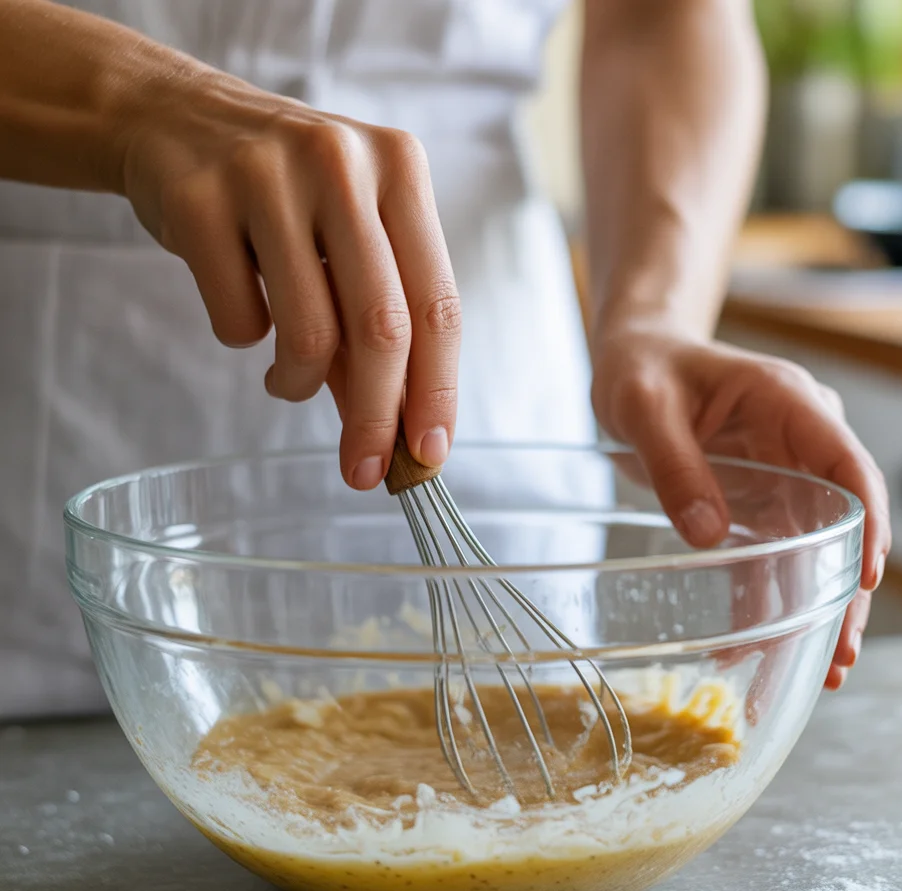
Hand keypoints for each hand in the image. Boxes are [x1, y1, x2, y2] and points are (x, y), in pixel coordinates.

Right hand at [118, 66, 459, 487]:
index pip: (438, 305)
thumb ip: (378, 327)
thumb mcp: (348, 239)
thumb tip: (398, 435)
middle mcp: (342, 164)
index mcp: (401, 171)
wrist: (174, 120)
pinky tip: (241, 308)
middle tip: (363, 471)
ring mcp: (267, 175)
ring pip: (307, 333)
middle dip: (376, 418)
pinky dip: (244, 341)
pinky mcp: (198, 198)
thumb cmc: (284, 199)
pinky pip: (238, 321)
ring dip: (299, 383)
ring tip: (288, 378)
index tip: (428, 454)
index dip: (438, 391)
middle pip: (381, 328)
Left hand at [590, 332, 890, 689]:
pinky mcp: (757, 502)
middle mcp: (798, 442)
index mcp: (787, 404)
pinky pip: (773, 557)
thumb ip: (675, 464)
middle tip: (842, 654)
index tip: (867, 578)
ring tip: (823, 671)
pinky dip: (768, 601)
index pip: (846, 465)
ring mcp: (782, 475)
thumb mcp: (644, 407)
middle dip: (847, 590)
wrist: (634, 359)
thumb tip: (709, 535)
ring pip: (814, 549)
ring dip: (818, 607)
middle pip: (841, 522)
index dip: (866, 523)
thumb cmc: (642, 368)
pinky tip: (760, 647)